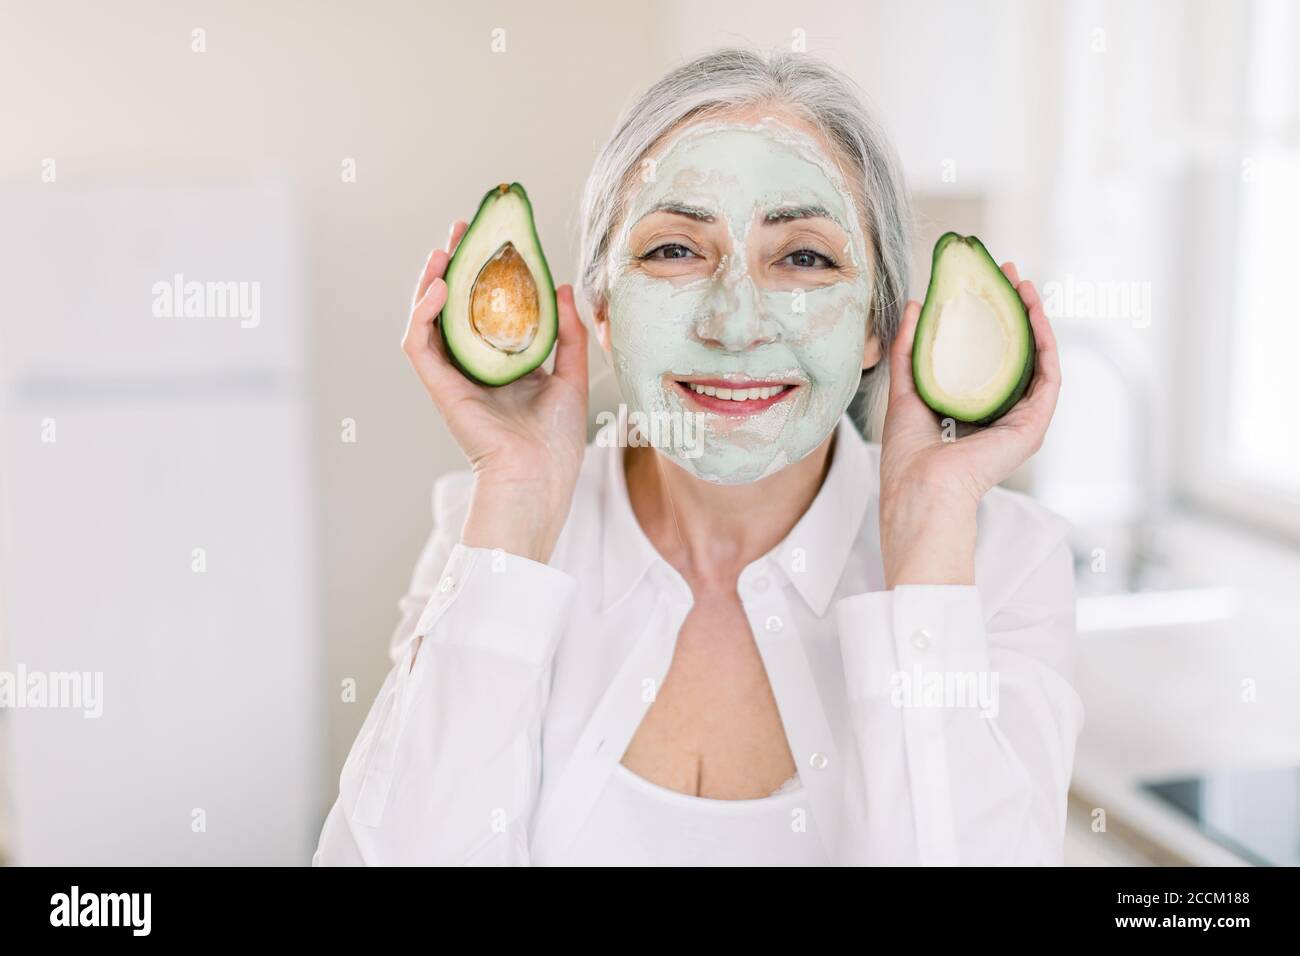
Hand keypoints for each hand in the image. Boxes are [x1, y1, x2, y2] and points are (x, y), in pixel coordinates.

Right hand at [402, 221, 588, 562]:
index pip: (486, 308)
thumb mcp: (572, 375)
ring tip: (443, 250)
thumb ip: (568, 333)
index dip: (485, 273)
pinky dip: (423, 313)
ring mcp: (453, 376)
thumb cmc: (557, 440)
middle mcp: (473, 367)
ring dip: (430, 281)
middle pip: (454, 306)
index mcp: (502, 364)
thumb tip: (563, 286)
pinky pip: (420, 343)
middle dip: (454, 265)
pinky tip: (439, 287)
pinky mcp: (439, 387)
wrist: (540, 476)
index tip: (493, 239)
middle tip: (463, 229)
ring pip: (429, 319)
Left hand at [878, 263, 1060, 587]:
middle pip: (1018, 352)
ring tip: (1023, 284)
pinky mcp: (1033, 425)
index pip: (991, 355)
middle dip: (1016, 308)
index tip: (984, 283)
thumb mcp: (908, 389)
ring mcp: (1022, 420)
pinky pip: (1047, 375)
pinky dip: (1045, 341)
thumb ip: (911, 350)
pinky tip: (1035, 314)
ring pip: (1038, 358)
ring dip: (1035, 317)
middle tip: (1007, 272)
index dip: (991, 317)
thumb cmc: (909, 457)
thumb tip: (917, 305)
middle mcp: (1003, 414)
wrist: (920, 489)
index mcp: (976, 409)